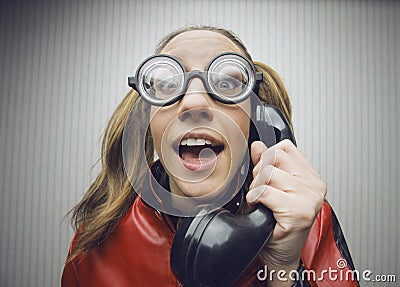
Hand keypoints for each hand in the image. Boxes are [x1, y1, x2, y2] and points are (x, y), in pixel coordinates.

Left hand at [246, 140, 325, 276]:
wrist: (279, 255)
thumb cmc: (276, 224)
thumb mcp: (271, 188)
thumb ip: (266, 165)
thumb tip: (258, 145)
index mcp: (311, 176)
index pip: (284, 148)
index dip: (267, 158)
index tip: (265, 176)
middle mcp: (315, 185)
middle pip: (274, 157)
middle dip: (259, 173)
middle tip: (261, 192)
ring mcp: (309, 198)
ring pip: (267, 174)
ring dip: (256, 189)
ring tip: (262, 202)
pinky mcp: (298, 211)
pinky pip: (263, 191)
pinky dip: (254, 199)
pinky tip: (261, 209)